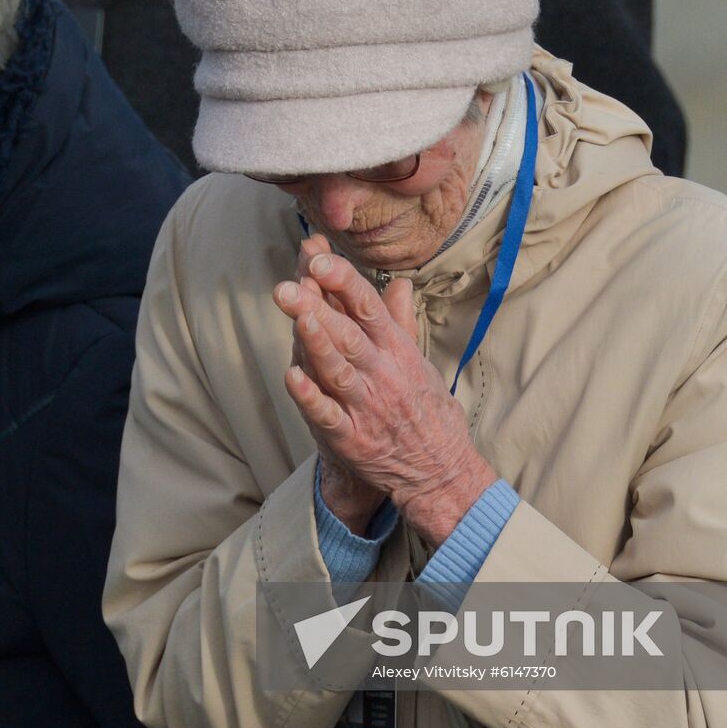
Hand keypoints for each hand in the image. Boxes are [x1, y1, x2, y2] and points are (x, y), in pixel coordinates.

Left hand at [274, 246, 497, 546]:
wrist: (439, 468)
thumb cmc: (423, 407)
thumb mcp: (417, 359)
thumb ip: (399, 319)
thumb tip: (400, 282)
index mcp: (396, 349)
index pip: (368, 307)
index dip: (343, 282)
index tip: (317, 259)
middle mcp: (382, 374)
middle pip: (347, 335)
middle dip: (317, 308)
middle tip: (287, 286)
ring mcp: (366, 406)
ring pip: (338, 370)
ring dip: (316, 345)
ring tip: (295, 319)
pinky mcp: (352, 438)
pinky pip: (329, 415)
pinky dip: (310, 397)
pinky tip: (291, 376)